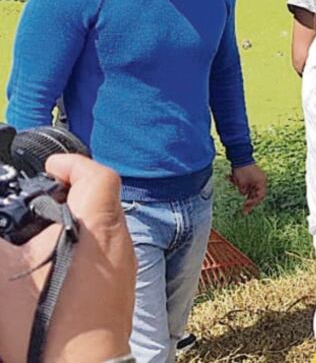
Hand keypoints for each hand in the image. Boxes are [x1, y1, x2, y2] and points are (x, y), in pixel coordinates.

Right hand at [0, 154, 135, 362]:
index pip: (99, 176)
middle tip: (36, 201)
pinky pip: (107, 249)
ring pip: (105, 225)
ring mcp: (126, 264)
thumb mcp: (5, 275)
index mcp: (99, 229)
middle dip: (68, 194)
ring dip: (76, 221)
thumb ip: (3, 240)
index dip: (72, 164)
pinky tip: (55, 263)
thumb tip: (1, 229)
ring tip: (40, 235)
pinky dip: (84, 244)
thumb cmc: (46, 328)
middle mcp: (121, 242)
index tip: (49, 168)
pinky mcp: (124, 283)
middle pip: (102, 198)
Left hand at [229, 163, 266, 213]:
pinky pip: (248, 185)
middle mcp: (261, 180)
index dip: (253, 202)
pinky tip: (234, 182)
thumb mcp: (241, 184)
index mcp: (261, 182)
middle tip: (245, 211)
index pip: (260, 196)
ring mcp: (257, 178)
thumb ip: (243, 191)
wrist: (240, 157)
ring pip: (252, 190)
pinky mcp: (252, 176)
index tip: (246, 204)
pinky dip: (243, 187)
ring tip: (241, 202)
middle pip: (256, 195)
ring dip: (245, 194)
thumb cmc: (242, 170)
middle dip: (250, 202)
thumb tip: (243, 193)